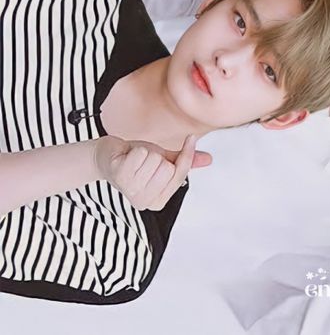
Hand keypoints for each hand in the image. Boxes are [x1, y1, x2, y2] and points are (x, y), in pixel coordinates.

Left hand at [94, 134, 210, 211]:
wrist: (109, 155)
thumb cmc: (137, 159)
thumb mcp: (164, 160)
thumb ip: (185, 162)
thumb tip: (209, 159)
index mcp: (158, 202)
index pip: (181, 175)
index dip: (186, 154)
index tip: (189, 138)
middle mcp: (144, 202)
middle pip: (168, 168)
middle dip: (159, 156)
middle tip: (145, 160)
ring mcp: (131, 192)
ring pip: (155, 159)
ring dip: (146, 152)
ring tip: (135, 159)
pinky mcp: (120, 177)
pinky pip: (141, 154)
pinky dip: (135, 150)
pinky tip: (127, 157)